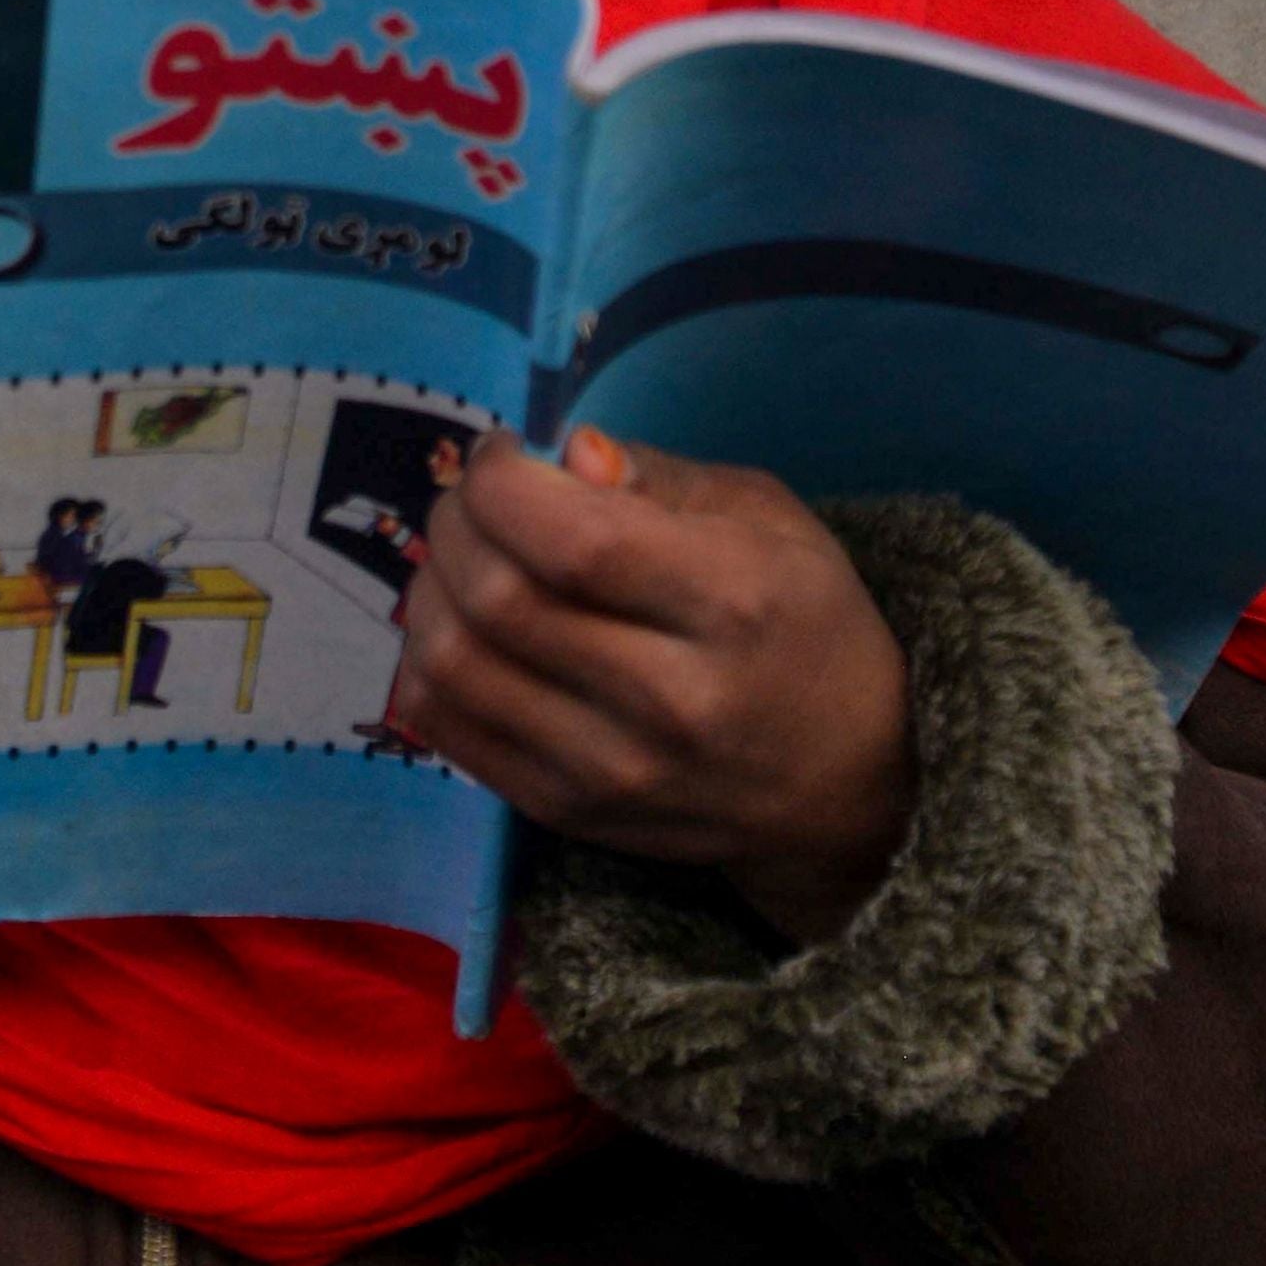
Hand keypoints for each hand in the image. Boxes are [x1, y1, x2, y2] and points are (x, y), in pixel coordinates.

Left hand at [393, 430, 916, 941]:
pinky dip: (423, 662)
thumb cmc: (803, 623)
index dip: (505, 484)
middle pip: (500, 600)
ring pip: (454, 666)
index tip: (506, 454)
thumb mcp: (766, 519)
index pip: (576, 542)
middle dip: (456, 524)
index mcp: (731, 604)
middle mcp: (669, 700)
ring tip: (460, 560)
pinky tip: (458, 627)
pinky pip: (444, 729)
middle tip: (473, 501)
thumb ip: (657, 477)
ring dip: (429, 591)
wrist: (843, 785)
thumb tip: (563, 452)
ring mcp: (612, 770)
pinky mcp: (566, 813)